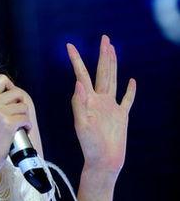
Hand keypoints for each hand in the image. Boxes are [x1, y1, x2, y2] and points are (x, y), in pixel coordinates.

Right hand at [0, 74, 32, 179]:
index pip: (0, 79)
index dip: (11, 87)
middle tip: (18, 114)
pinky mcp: (8, 124)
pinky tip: (23, 130)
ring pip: (23, 106)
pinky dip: (27, 125)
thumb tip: (8, 94)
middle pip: (16, 92)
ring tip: (20, 125)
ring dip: (24, 116)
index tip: (12, 98)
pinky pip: (25, 118)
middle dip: (20, 104)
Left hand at [66, 35, 135, 175]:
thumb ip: (79, 104)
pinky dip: (130, 90)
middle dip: (103, 55)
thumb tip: (78, 83)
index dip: (76, 59)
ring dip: (113, 65)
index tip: (69, 45)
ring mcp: (111, 107)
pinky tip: (131, 81)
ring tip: (113, 50)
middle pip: (101, 72)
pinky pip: (127, 100)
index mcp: (87, 100)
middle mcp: (99, 100)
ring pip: (113, 79)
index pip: (81, 74)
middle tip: (104, 38)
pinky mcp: (121, 116)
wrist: (103, 162)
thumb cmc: (89, 146)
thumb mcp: (81, 125)